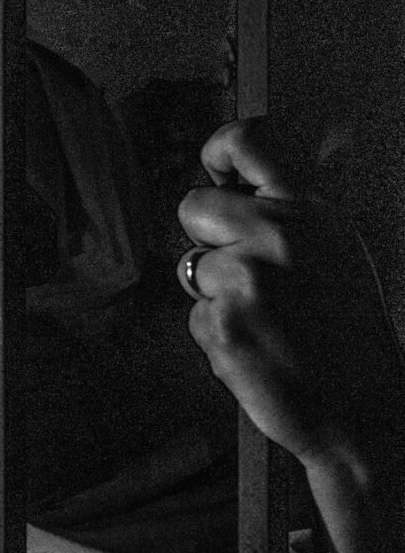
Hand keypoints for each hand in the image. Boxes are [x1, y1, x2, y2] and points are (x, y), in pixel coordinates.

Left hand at [176, 118, 403, 467]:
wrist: (361, 411)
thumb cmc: (349, 342)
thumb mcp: (336, 257)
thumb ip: (291, 222)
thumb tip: (238, 196)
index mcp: (312, 212)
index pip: (249, 141)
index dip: (217, 151)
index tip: (213, 174)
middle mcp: (278, 235)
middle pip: (192, 207)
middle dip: (202, 239)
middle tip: (237, 274)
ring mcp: (247, 279)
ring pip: (190, 268)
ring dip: (213, 296)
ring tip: (264, 323)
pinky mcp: (223, 324)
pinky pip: (195, 317)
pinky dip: (218, 336)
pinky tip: (259, 352)